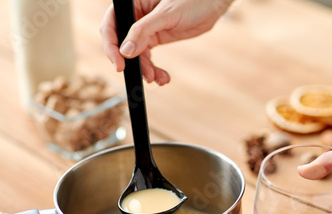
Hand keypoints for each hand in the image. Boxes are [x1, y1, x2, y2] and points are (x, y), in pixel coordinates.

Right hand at [100, 0, 232, 84]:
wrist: (211, 4)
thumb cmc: (191, 0)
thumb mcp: (166, 15)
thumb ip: (144, 31)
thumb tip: (126, 51)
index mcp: (131, 4)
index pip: (112, 26)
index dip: (112, 47)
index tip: (119, 65)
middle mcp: (135, 16)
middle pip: (123, 45)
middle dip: (134, 63)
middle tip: (145, 76)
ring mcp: (145, 29)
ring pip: (137, 55)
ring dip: (146, 69)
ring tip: (158, 79)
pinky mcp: (155, 38)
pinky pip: (148, 57)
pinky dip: (154, 69)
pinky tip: (162, 77)